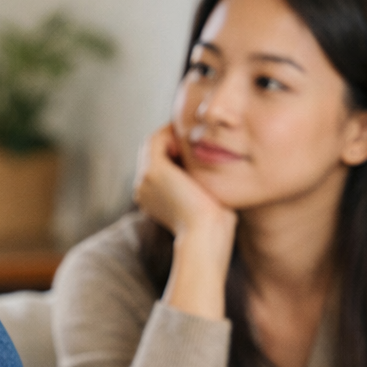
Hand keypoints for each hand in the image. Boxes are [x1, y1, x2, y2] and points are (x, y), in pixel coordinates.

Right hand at [134, 124, 235, 241]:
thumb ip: (207, 189)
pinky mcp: (152, 170)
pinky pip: (157, 139)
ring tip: (195, 130)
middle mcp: (143, 189)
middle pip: (154, 154)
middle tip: (198, 132)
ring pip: (154, 145)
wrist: (205, 236)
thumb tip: (223, 177)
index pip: (161, 168)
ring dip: (172, 134)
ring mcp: (144, 179)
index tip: (201, 146)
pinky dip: (172, 130)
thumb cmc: (214, 228)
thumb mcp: (209, 205)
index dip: (177, 153)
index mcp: (153, 199)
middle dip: (174, 141)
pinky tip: (193, 132)